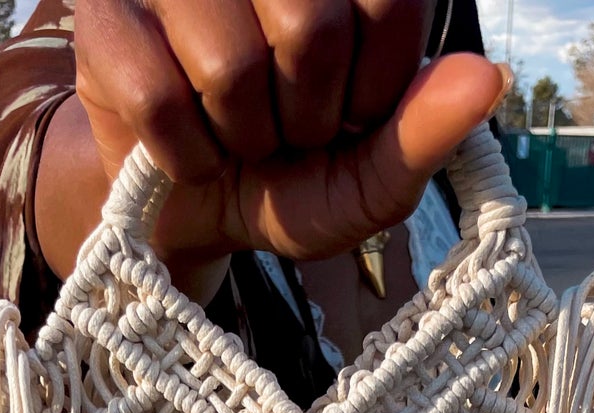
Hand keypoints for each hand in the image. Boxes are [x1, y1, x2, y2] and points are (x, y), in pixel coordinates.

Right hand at [38, 0, 508, 289]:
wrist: (184, 210)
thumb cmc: (287, 175)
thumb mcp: (366, 178)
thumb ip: (424, 133)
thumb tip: (486, 78)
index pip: (388, 3)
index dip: (375, 93)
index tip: (350, 118)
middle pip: (309, 28)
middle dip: (304, 118)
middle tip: (286, 131)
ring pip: (230, 65)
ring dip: (240, 138)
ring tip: (235, 136)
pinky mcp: (106, 16)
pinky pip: (161, 99)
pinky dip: (184, 155)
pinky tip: (187, 147)